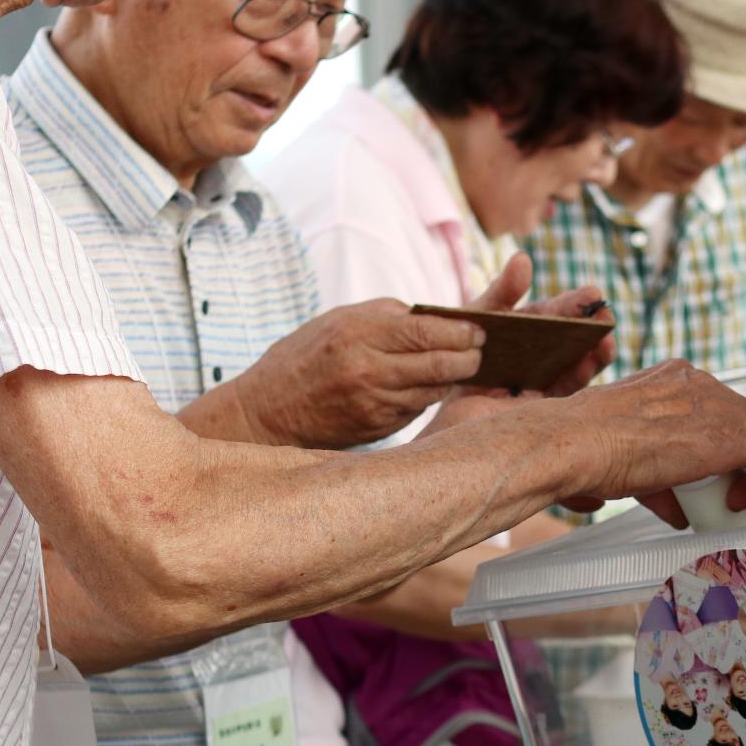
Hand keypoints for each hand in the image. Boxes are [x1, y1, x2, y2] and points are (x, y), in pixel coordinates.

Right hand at [230, 300, 487, 447]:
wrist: (267, 412)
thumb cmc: (305, 357)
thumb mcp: (338, 321)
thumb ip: (386, 317)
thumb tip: (436, 318)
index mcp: (357, 333)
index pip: (427, 331)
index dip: (461, 332)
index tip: (477, 329)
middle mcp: (367, 369)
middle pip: (441, 363)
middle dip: (469, 357)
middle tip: (479, 351)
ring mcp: (374, 403)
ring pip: (435, 390)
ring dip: (452, 379)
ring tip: (460, 366)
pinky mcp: (377, 428)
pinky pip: (418, 410)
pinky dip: (428, 397)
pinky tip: (427, 388)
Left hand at [469, 253, 617, 396]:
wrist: (437, 390)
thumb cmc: (458, 348)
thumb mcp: (480, 314)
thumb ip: (502, 290)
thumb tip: (523, 258)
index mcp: (530, 326)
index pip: (558, 312)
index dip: (576, 303)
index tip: (593, 292)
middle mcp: (542, 352)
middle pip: (573, 337)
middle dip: (592, 325)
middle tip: (605, 314)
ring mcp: (544, 379)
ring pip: (577, 366)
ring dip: (595, 353)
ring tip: (606, 340)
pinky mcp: (539, 406)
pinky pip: (564, 391)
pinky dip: (578, 376)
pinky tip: (589, 362)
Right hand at [551, 359, 745, 524]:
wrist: (573, 445)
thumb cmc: (583, 452)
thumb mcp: (629, 463)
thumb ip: (660, 483)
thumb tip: (677, 508)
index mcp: (669, 383)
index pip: (718, 411)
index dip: (727, 452)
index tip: (720, 481)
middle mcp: (697, 384)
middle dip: (744, 465)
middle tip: (733, 498)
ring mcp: (716, 403)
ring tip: (742, 506)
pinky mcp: (732, 433)